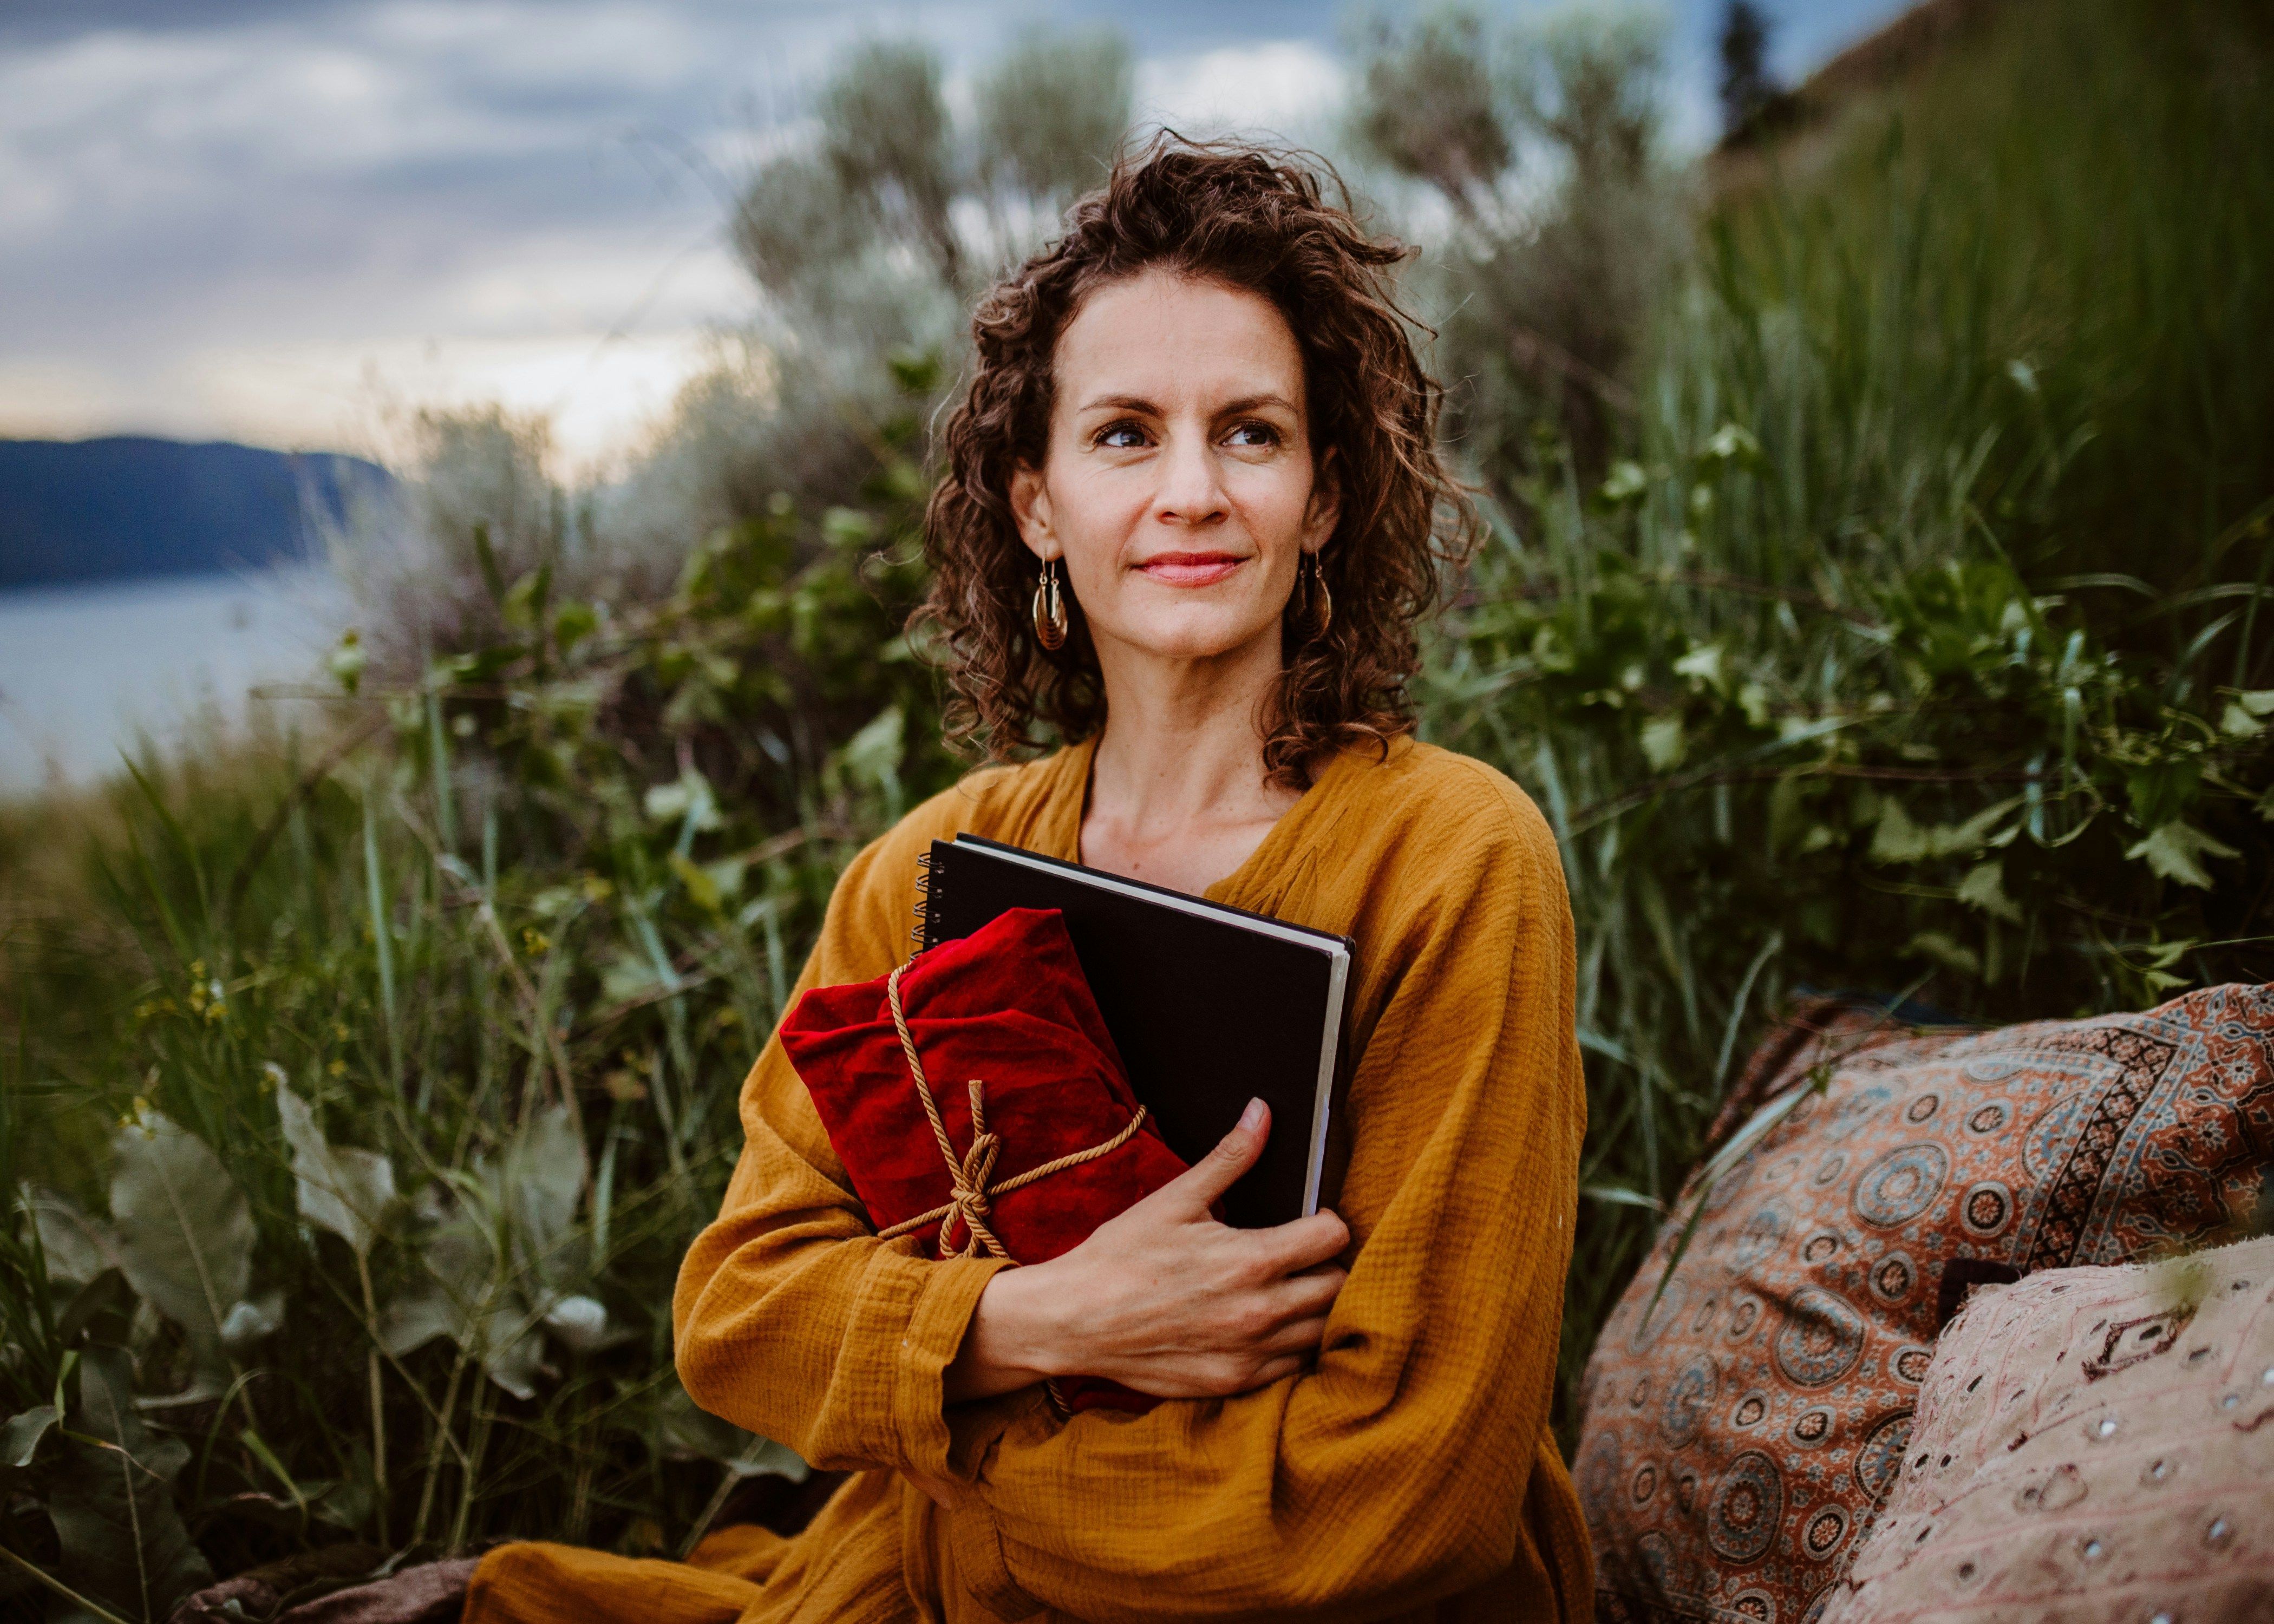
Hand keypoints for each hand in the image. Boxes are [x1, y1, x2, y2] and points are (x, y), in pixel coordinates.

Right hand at [943, 1098, 1349, 1402]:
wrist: (1074, 1321)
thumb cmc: (1120, 1256)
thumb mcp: (1176, 1199)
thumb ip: (1230, 1158)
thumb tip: (1262, 1113)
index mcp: (1252, 1259)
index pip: (1334, 1238)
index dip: (1328, 1222)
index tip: (1311, 1221)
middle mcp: (1260, 1312)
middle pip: (1339, 1287)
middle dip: (1327, 1265)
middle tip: (1301, 1255)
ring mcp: (1249, 1353)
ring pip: (1322, 1331)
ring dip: (1314, 1308)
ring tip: (1287, 1289)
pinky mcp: (1234, 1383)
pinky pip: (1293, 1367)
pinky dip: (1290, 1345)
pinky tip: (1264, 1325)